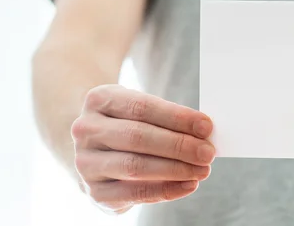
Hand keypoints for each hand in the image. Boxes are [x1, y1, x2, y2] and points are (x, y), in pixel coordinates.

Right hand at [71, 85, 214, 213]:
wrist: (98, 152)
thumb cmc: (129, 124)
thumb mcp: (141, 111)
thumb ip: (167, 120)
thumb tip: (204, 133)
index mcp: (99, 100)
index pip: (143, 107)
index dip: (177, 117)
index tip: (206, 126)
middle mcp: (86, 129)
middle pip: (138, 136)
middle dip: (179, 145)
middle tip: (208, 152)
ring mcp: (86, 162)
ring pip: (135, 165)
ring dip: (175, 169)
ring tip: (202, 170)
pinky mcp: (94, 191)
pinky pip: (134, 194)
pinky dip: (166, 190)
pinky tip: (189, 185)